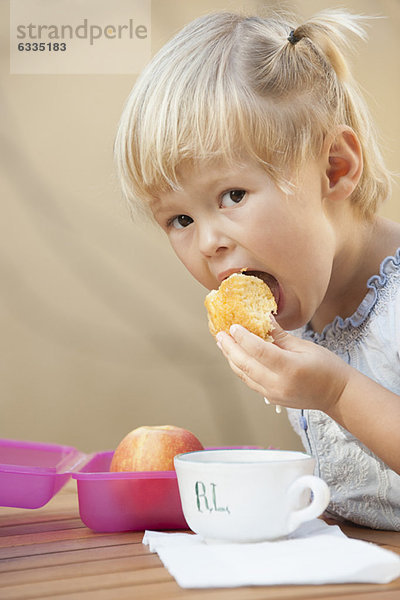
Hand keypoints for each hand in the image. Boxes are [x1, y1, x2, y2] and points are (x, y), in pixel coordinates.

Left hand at [215, 318, 350, 413]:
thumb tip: (262, 317)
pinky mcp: (271, 398)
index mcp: (289, 368)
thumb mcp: (304, 346)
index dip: (243, 337)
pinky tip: (235, 357)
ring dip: (231, 358)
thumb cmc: (326, 367)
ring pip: (244, 374)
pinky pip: (250, 381)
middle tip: (220, 334)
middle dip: (230, 348)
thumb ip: (279, 335)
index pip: (258, 351)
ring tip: (223, 343)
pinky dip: (240, 367)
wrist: (337, 395)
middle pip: (245, 364)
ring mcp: (273, 394)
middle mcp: (278, 384)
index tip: (233, 326)